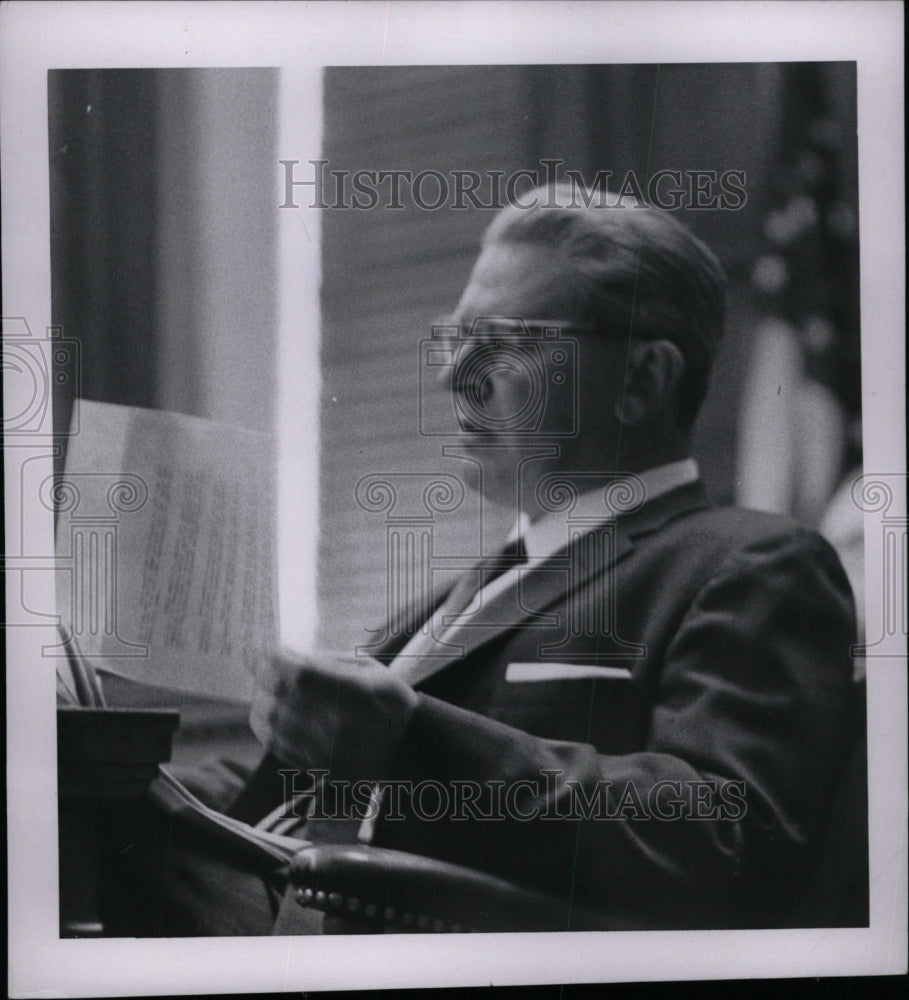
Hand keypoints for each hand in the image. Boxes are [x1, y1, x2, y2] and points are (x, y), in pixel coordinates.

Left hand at [250, 647, 418, 781]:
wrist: (408, 750)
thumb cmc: (391, 701)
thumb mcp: (371, 669)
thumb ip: (330, 662)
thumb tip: (290, 657)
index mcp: (356, 694)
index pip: (300, 674)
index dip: (275, 659)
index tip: (265, 648)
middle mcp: (338, 724)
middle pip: (280, 696)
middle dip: (263, 675)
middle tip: (259, 664)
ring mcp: (325, 750)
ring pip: (272, 721)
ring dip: (260, 699)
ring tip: (263, 688)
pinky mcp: (316, 767)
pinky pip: (277, 745)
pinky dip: (265, 726)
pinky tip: (268, 713)